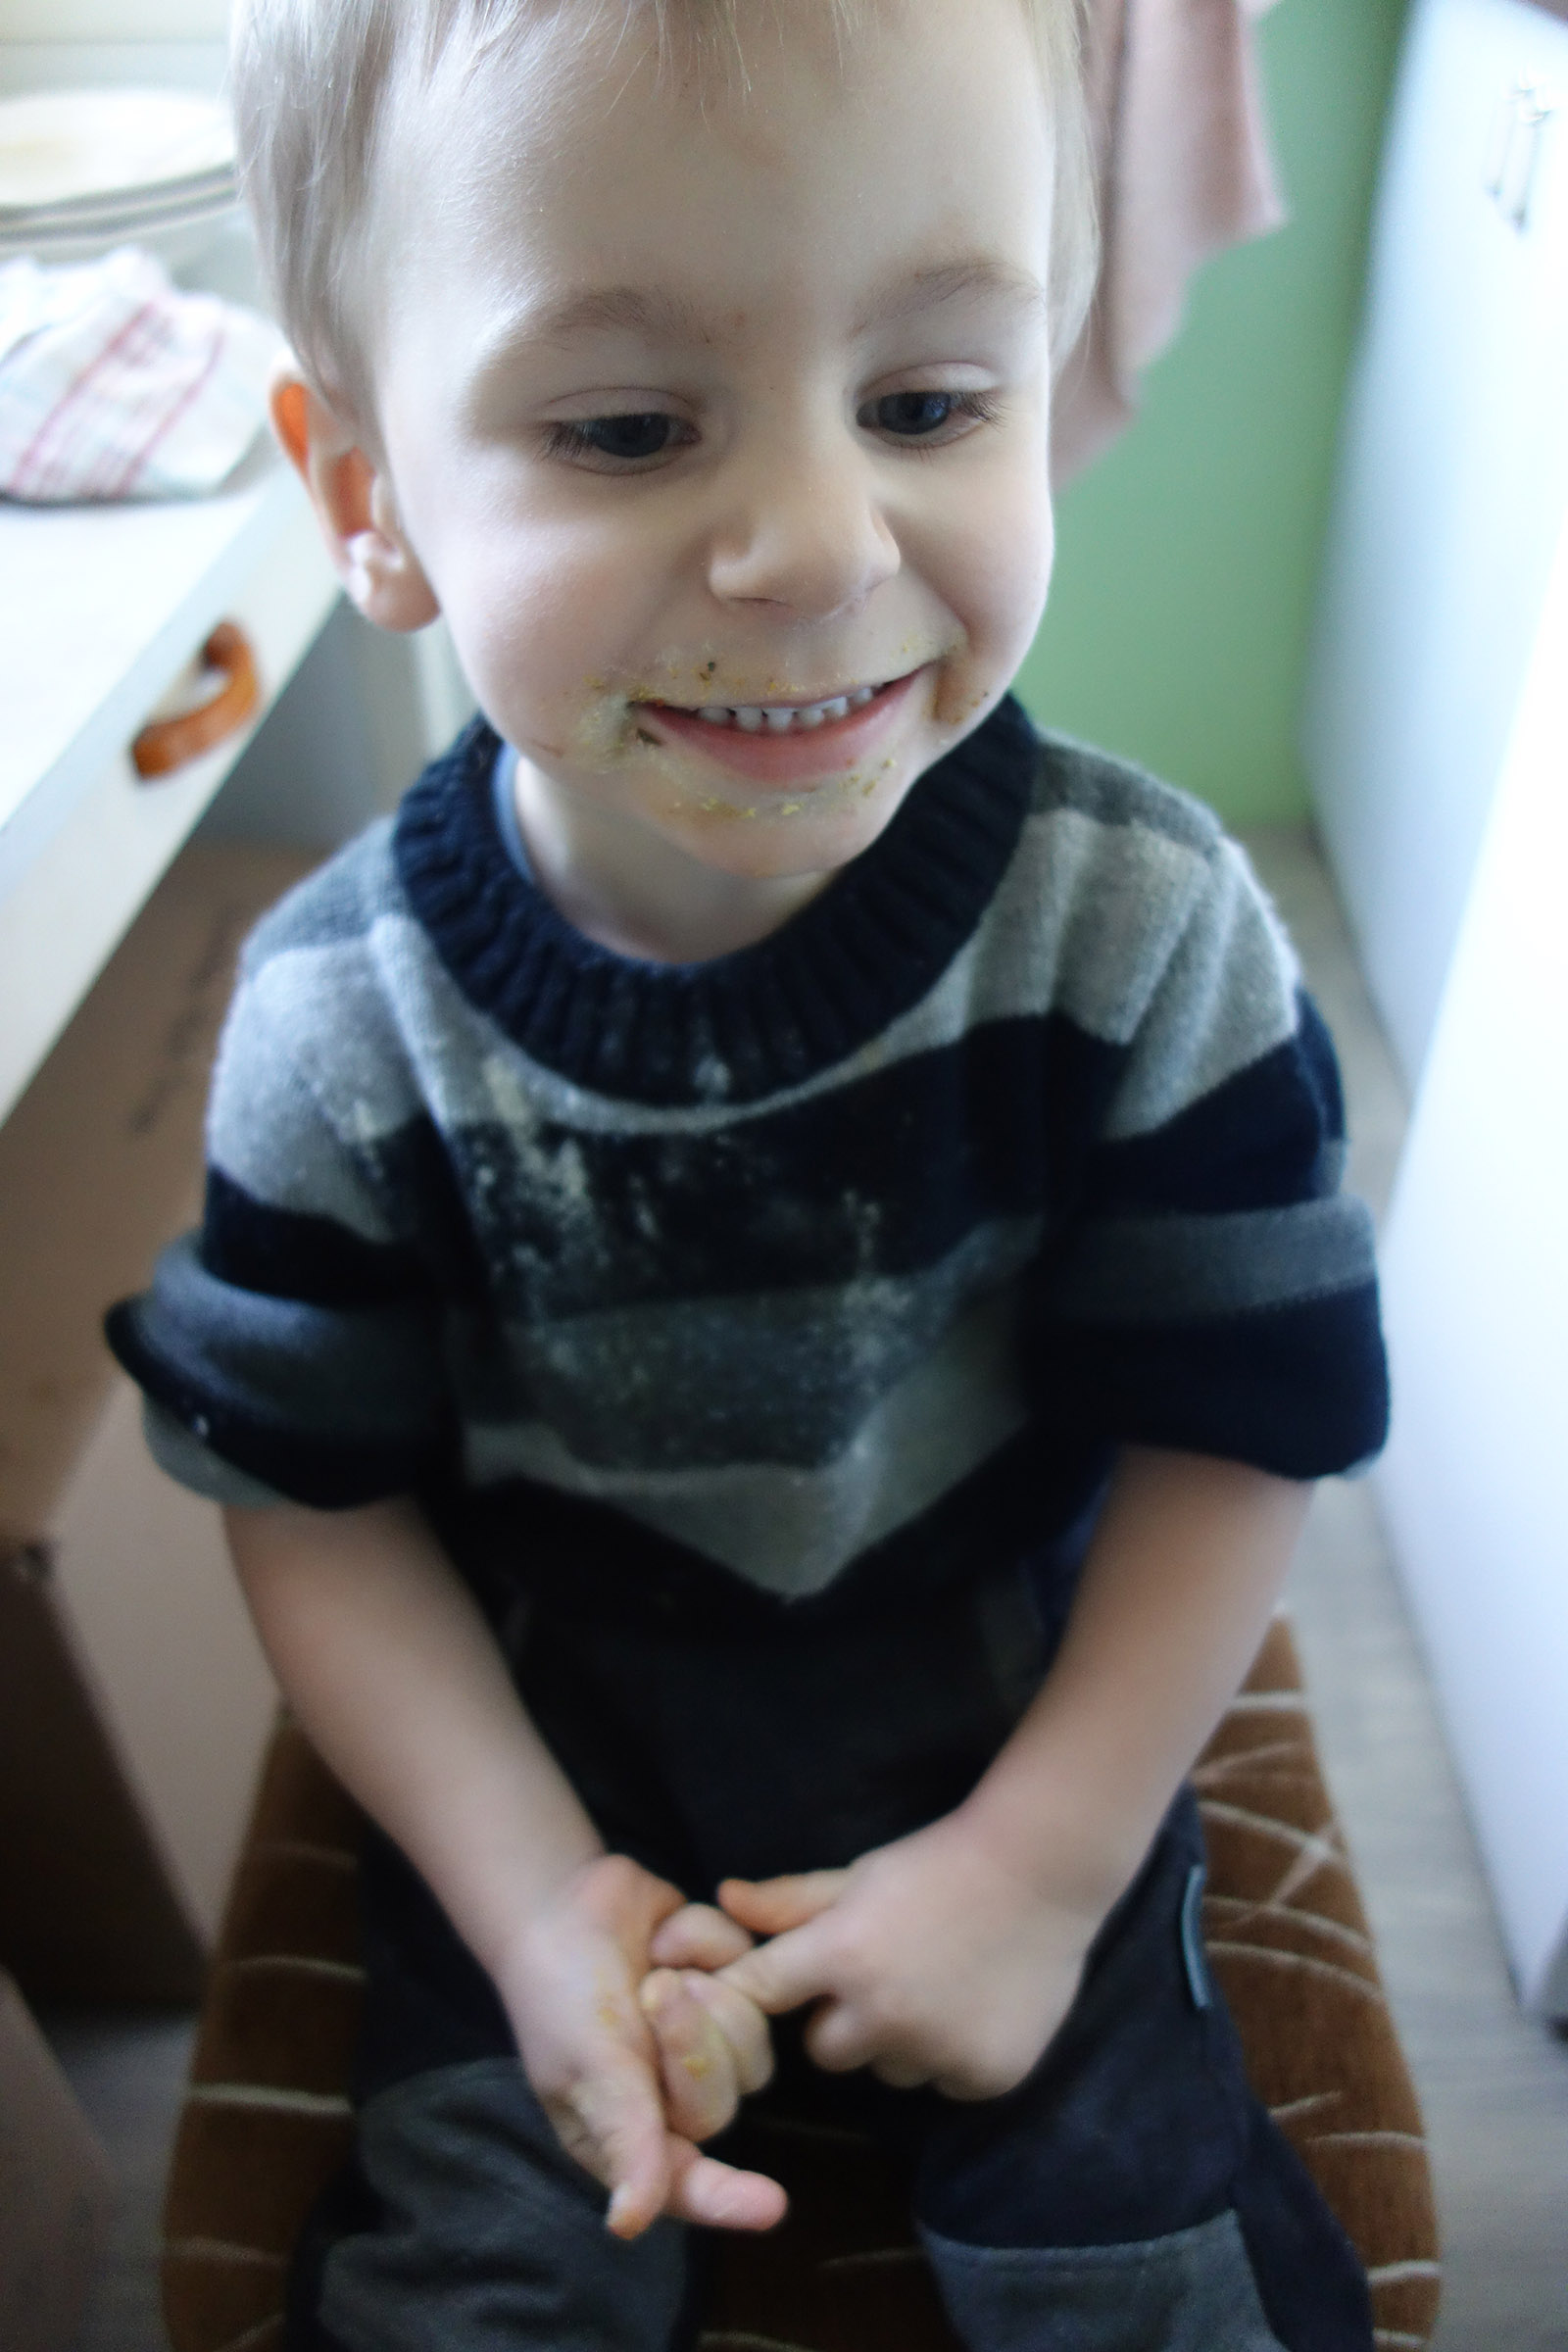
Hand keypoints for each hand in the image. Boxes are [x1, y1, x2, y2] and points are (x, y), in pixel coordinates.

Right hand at [492, 1855, 786, 2239]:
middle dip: (691, 2039)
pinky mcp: (725, 1978)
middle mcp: (671, 2095)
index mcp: (630, 2134)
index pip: (685, 2185)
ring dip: (705, 1990)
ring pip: (751, 2037)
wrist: (561, 1899)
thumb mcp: (588, 2066)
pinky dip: (706, 1943)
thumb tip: (628, 2225)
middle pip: (725, 2098)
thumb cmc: (559, 1993)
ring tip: (660, 1966)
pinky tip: (666, 1934)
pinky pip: (750, 1970)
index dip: (728, 2200)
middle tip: (655, 1991)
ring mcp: (703, 2036)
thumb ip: (625, 2137)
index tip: (771, 2206)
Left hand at [715, 1808, 1106, 2100]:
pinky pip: (944, 2083)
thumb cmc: (938, 1862)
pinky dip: (952, 2056)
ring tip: (938, 1985)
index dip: (754, 1992)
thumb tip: (721, 1901)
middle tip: (882, 1976)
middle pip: (824, 2052)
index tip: (765, 1990)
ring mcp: (937, 2051)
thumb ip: (789, 1901)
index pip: (762, 1992)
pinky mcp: (984, 2076)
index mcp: (842, 1954)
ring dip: (900, 2041)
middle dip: (841, 2021)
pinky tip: (976, 2005)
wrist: (1043, 1871)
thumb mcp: (859, 1874)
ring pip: (889, 2071)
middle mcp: (883, 2012)